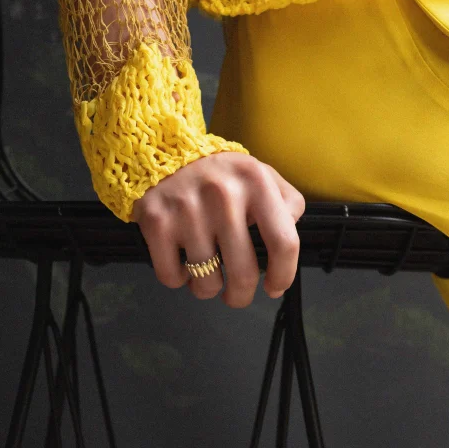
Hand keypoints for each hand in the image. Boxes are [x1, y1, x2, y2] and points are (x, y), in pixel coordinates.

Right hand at [131, 152, 305, 306]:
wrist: (165, 151)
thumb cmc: (220, 174)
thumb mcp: (260, 175)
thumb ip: (287, 202)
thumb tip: (291, 234)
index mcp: (256, 182)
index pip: (283, 243)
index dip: (283, 276)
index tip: (274, 287)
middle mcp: (223, 195)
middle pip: (244, 274)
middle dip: (241, 296)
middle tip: (237, 295)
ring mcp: (188, 209)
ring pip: (206, 281)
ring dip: (208, 289)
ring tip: (207, 276)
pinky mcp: (157, 221)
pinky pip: (172, 276)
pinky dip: (178, 279)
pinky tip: (183, 264)